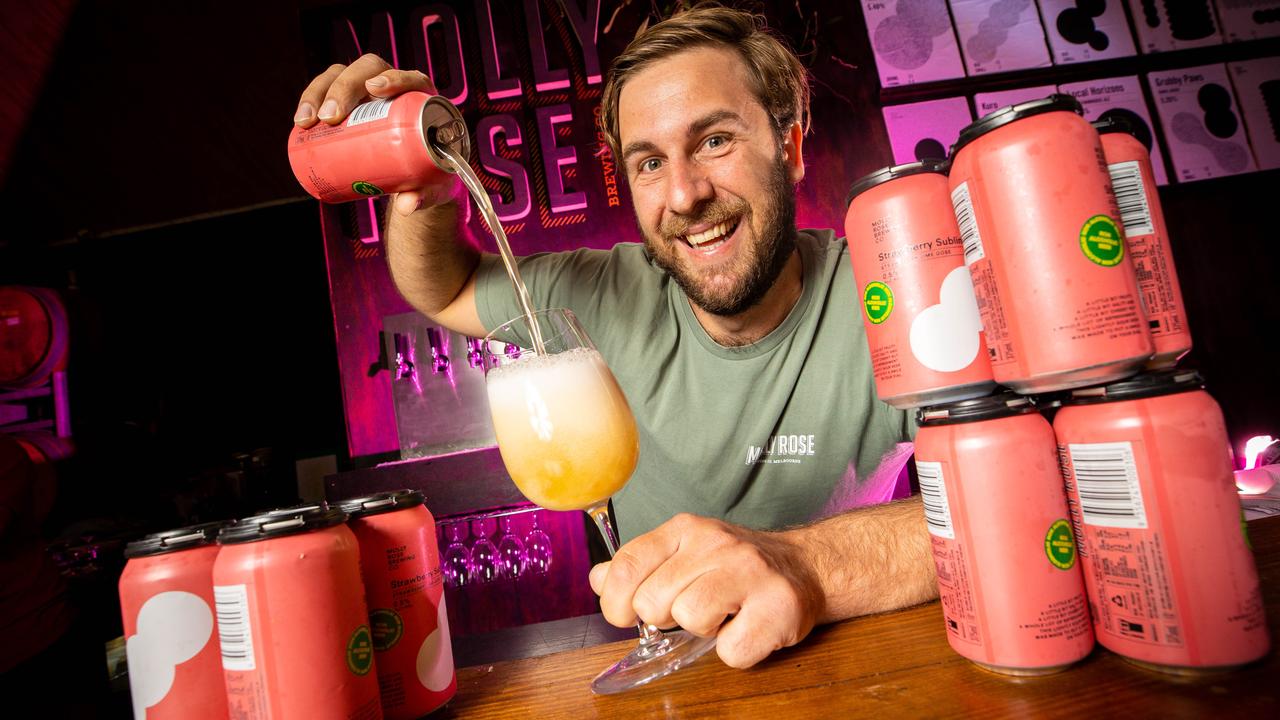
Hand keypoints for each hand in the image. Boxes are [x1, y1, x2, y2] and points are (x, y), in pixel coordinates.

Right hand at [292, 53, 458, 214]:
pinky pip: (326, 90)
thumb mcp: (431, 186)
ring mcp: (368, 93)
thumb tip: (406, 206)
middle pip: (368, 69)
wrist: (415, 179)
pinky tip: (301, 120)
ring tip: (308, 122)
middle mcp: (394, 87)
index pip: (410, 77)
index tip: (374, 90)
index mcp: (422, 98)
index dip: (393, 77)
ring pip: (341, 75)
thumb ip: (424, 196)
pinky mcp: (348, 102)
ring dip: (319, 92)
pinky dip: (310, 100)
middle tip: (331, 117)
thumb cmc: (428, 175)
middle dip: (344, 87)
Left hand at [588, 513, 823, 667]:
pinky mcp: (778, 607)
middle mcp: (717, 544)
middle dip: (667, 618)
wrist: (805, 567)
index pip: (628, 564)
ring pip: (690, 620)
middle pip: (654, 602)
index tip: (623, 615)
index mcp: (686, 530)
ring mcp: (750, 572)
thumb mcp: (683, 553)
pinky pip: (731, 651)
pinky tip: (747, 628)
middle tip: (695, 607)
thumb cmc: (734, 567)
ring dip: (704, 632)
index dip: (614, 600)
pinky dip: (736, 651)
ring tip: (724, 615)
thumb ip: (639, 566)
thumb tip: (596, 579)